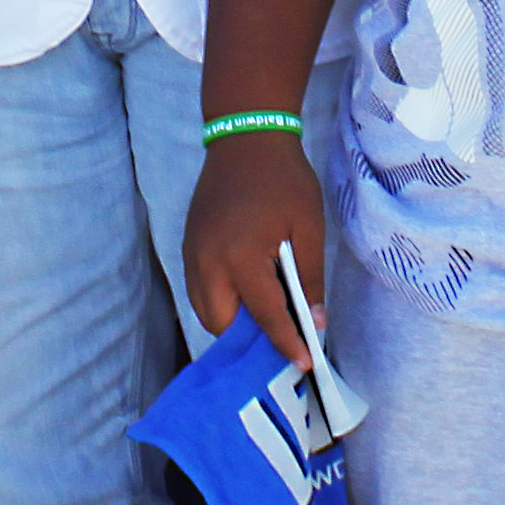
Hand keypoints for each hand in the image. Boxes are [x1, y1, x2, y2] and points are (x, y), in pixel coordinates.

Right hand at [183, 128, 328, 365]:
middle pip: (222, 324)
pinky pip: (200, 291)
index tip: (304, 365)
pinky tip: (248, 296)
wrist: (245, 139)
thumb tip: (316, 323)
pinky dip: (221, 303)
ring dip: (233, 323)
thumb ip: (309, 279)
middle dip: (250, 340)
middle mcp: (208, 262)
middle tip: (283, 340)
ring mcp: (193, 255)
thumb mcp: (308, 228)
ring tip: (267, 320)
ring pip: (206, 311)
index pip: (265, 316)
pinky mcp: (189, 247)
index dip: (286, 343)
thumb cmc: (284, 180)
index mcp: (241, 257)